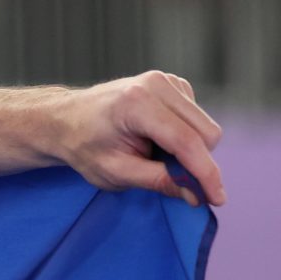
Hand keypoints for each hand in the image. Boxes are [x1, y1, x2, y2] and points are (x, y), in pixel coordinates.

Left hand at [55, 71, 225, 208]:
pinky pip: (197, 117)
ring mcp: (166, 80)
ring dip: (191, 149)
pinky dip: (186, 134)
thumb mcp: (115, 172)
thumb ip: (157, 182)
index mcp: (137, 104)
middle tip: (171, 178)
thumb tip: (196, 195)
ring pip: (206, 126)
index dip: (205, 173)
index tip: (216, 198)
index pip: (186, 141)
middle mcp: (156, 85)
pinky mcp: (173, 83)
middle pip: (206, 133)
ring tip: (153, 153)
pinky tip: (156, 137)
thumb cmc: (84, 147)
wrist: (64, 119)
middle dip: (198, 162)